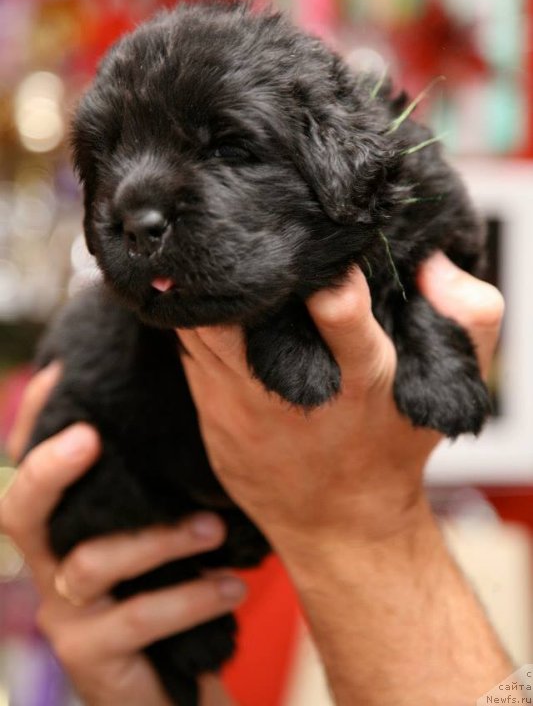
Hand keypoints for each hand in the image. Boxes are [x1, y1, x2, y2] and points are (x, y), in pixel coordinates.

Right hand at [1, 369, 240, 705]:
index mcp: (65, 531)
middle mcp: (50, 569)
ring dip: (159, 539)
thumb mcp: (164, 538)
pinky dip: (190, 597)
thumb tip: (191, 414)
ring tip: (217, 530)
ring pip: (90, 563)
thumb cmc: (174, 595)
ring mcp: (66, 617)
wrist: (178, 688)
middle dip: (47, 469)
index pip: (30, 468)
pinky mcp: (92, 659)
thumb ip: (158, 491)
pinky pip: (138, 619)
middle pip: (20, 512)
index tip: (59, 371)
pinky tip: (233, 587)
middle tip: (90, 436)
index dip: (34, 420)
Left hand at [176, 252, 503, 552]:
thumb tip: (433, 265)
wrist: (341, 525)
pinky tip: (201, 303)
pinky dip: (192, 322)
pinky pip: (189, 353)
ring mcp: (243, 404)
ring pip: (204, 327)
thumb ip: (470, 321)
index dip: (325, 273)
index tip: (312, 244)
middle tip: (239, 239)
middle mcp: (294, 389)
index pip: (341, 313)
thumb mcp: (448, 390)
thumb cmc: (393, 448)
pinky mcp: (213, 414)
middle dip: (241, 274)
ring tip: (217, 261)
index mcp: (360, 375)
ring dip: (209, 293)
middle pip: (246, 314)